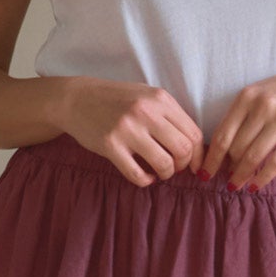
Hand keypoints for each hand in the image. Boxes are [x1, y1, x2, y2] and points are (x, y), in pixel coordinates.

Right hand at [58, 78, 205, 185]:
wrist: (76, 99)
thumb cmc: (116, 99)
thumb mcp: (146, 96)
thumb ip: (169, 115)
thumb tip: (195, 146)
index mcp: (160, 99)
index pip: (193, 133)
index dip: (199, 155)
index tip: (194, 165)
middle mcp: (146, 112)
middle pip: (183, 150)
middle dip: (183, 165)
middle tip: (174, 167)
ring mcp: (127, 129)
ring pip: (164, 164)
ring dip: (166, 174)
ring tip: (159, 172)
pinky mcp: (110, 146)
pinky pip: (137, 174)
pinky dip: (146, 181)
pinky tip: (145, 176)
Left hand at [198, 65, 275, 189]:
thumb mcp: (264, 92)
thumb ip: (245, 114)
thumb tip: (225, 148)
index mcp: (247, 96)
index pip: (222, 134)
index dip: (210, 158)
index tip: (203, 173)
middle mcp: (262, 106)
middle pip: (236, 148)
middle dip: (227, 169)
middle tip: (225, 181)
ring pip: (253, 157)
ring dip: (242, 176)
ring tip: (237, 186)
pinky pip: (275, 161)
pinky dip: (263, 177)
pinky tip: (256, 186)